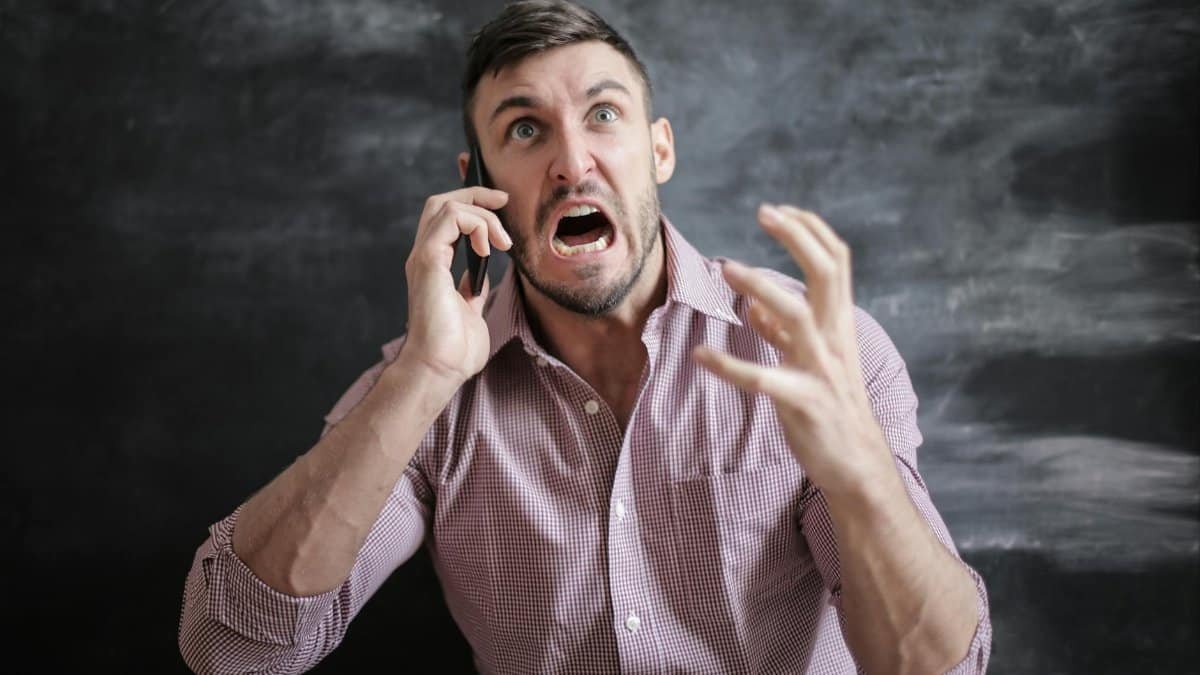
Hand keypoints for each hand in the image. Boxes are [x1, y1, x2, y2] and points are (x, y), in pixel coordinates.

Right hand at [400, 186, 511, 385]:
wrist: (440, 369)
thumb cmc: (454, 349)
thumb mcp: (471, 311)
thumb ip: (473, 289)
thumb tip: (481, 276)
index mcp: (434, 266)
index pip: (446, 218)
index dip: (472, 203)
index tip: (501, 206)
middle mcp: (425, 257)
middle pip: (441, 202)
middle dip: (475, 193)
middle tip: (503, 201)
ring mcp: (424, 257)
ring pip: (445, 204)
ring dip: (481, 214)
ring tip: (502, 241)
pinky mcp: (428, 261)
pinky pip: (450, 219)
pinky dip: (475, 224)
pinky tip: (490, 248)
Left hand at [692, 204, 892, 498]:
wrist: (857, 465)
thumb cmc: (830, 409)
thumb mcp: (809, 362)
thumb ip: (782, 332)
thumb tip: (754, 304)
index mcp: (838, 325)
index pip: (836, 262)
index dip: (810, 230)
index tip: (779, 210)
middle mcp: (835, 339)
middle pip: (827, 272)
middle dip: (796, 237)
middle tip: (763, 212)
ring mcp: (822, 369)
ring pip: (796, 314)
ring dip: (760, 286)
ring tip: (726, 268)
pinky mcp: (803, 402)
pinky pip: (763, 379)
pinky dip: (729, 366)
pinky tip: (700, 355)